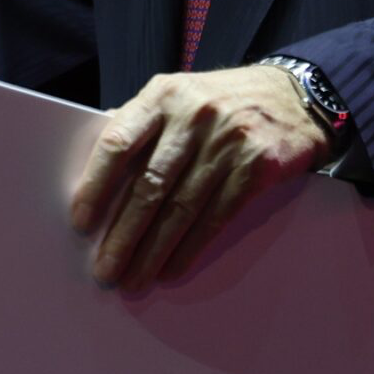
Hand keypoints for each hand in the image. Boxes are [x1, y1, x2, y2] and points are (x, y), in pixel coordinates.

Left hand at [68, 65, 331, 290]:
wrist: (293, 97)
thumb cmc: (220, 101)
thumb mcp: (177, 95)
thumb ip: (140, 123)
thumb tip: (96, 167)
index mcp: (162, 96)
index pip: (118, 141)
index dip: (96, 184)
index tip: (80, 221)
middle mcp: (192, 116)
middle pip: (149, 185)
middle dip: (123, 234)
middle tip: (106, 269)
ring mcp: (227, 142)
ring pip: (181, 208)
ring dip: (154, 250)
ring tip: (134, 278)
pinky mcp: (256, 167)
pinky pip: (216, 217)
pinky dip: (191, 248)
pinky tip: (172, 267)